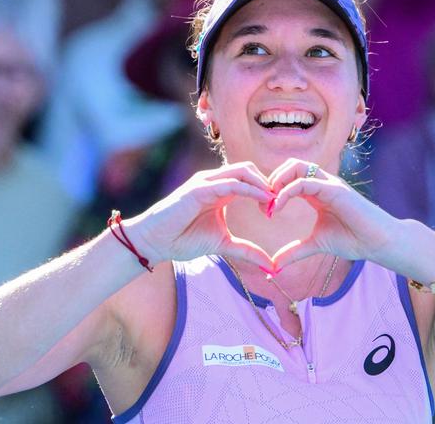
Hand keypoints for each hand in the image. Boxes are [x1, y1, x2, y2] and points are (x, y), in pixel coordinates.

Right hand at [122, 162, 273, 267]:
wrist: (154, 242)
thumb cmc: (183, 240)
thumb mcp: (223, 244)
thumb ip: (246, 250)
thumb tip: (271, 265)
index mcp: (220, 191)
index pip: (250, 179)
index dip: (267, 191)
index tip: (278, 209)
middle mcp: (214, 181)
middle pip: (249, 169)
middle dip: (268, 183)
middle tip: (280, 203)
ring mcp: (206, 182)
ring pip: (242, 171)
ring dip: (262, 184)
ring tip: (275, 201)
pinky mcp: (199, 188)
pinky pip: (230, 183)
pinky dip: (250, 190)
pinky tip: (263, 200)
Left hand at [269, 158, 397, 267]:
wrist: (378, 243)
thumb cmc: (354, 240)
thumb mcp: (316, 244)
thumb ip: (295, 251)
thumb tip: (274, 265)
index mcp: (317, 192)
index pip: (290, 177)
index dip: (273, 190)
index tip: (266, 212)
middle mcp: (322, 183)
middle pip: (291, 165)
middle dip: (272, 181)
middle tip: (265, 205)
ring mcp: (329, 183)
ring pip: (296, 166)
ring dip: (278, 181)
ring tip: (271, 203)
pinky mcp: (335, 189)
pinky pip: (304, 182)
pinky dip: (287, 191)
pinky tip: (279, 206)